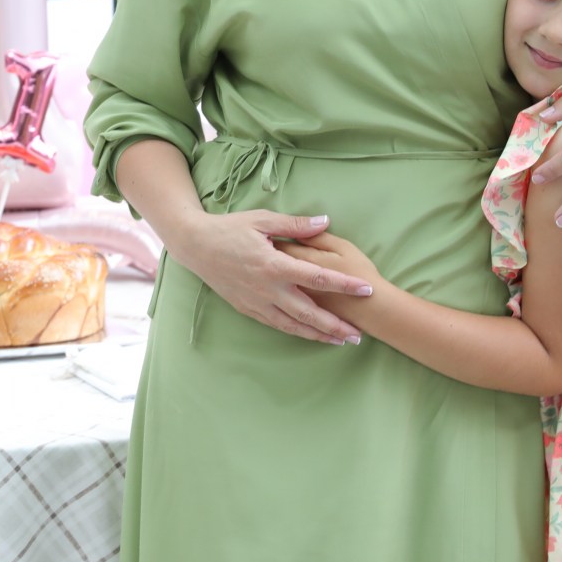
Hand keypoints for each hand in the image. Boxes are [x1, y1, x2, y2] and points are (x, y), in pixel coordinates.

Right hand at [165, 209, 372, 344]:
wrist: (195, 246)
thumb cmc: (230, 229)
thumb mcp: (263, 220)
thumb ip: (296, 225)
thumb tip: (325, 221)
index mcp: (275, 265)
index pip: (318, 277)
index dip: (344, 285)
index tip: (366, 290)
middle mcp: (268, 289)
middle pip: (309, 313)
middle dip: (335, 326)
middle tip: (359, 335)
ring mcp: (257, 302)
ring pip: (293, 325)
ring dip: (318, 335)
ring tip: (340, 341)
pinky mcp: (248, 308)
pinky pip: (277, 324)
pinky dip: (296, 332)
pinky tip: (310, 335)